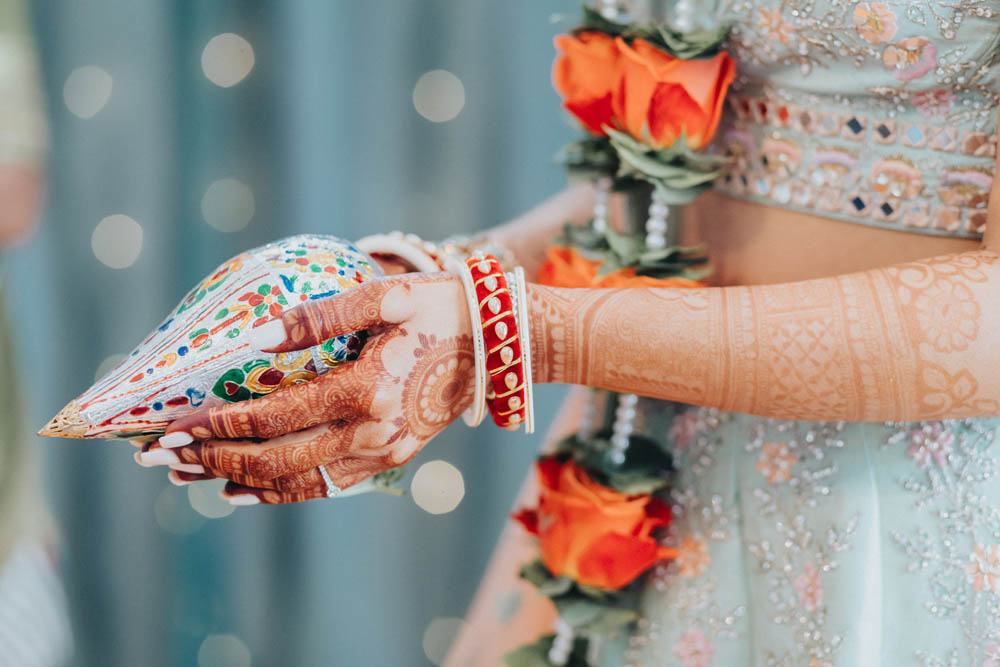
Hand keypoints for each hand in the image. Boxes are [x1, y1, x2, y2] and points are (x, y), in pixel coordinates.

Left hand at [136, 273, 475, 503]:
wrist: (502, 345)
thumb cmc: (443, 308)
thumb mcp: (385, 297)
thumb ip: (319, 317)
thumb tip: (254, 340)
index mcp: (366, 390)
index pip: (271, 417)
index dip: (215, 423)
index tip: (171, 424)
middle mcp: (372, 433)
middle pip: (273, 460)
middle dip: (210, 458)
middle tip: (159, 457)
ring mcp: (384, 453)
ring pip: (295, 482)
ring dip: (237, 480)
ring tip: (189, 477)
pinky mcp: (392, 459)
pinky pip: (325, 486)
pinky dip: (280, 493)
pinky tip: (247, 491)